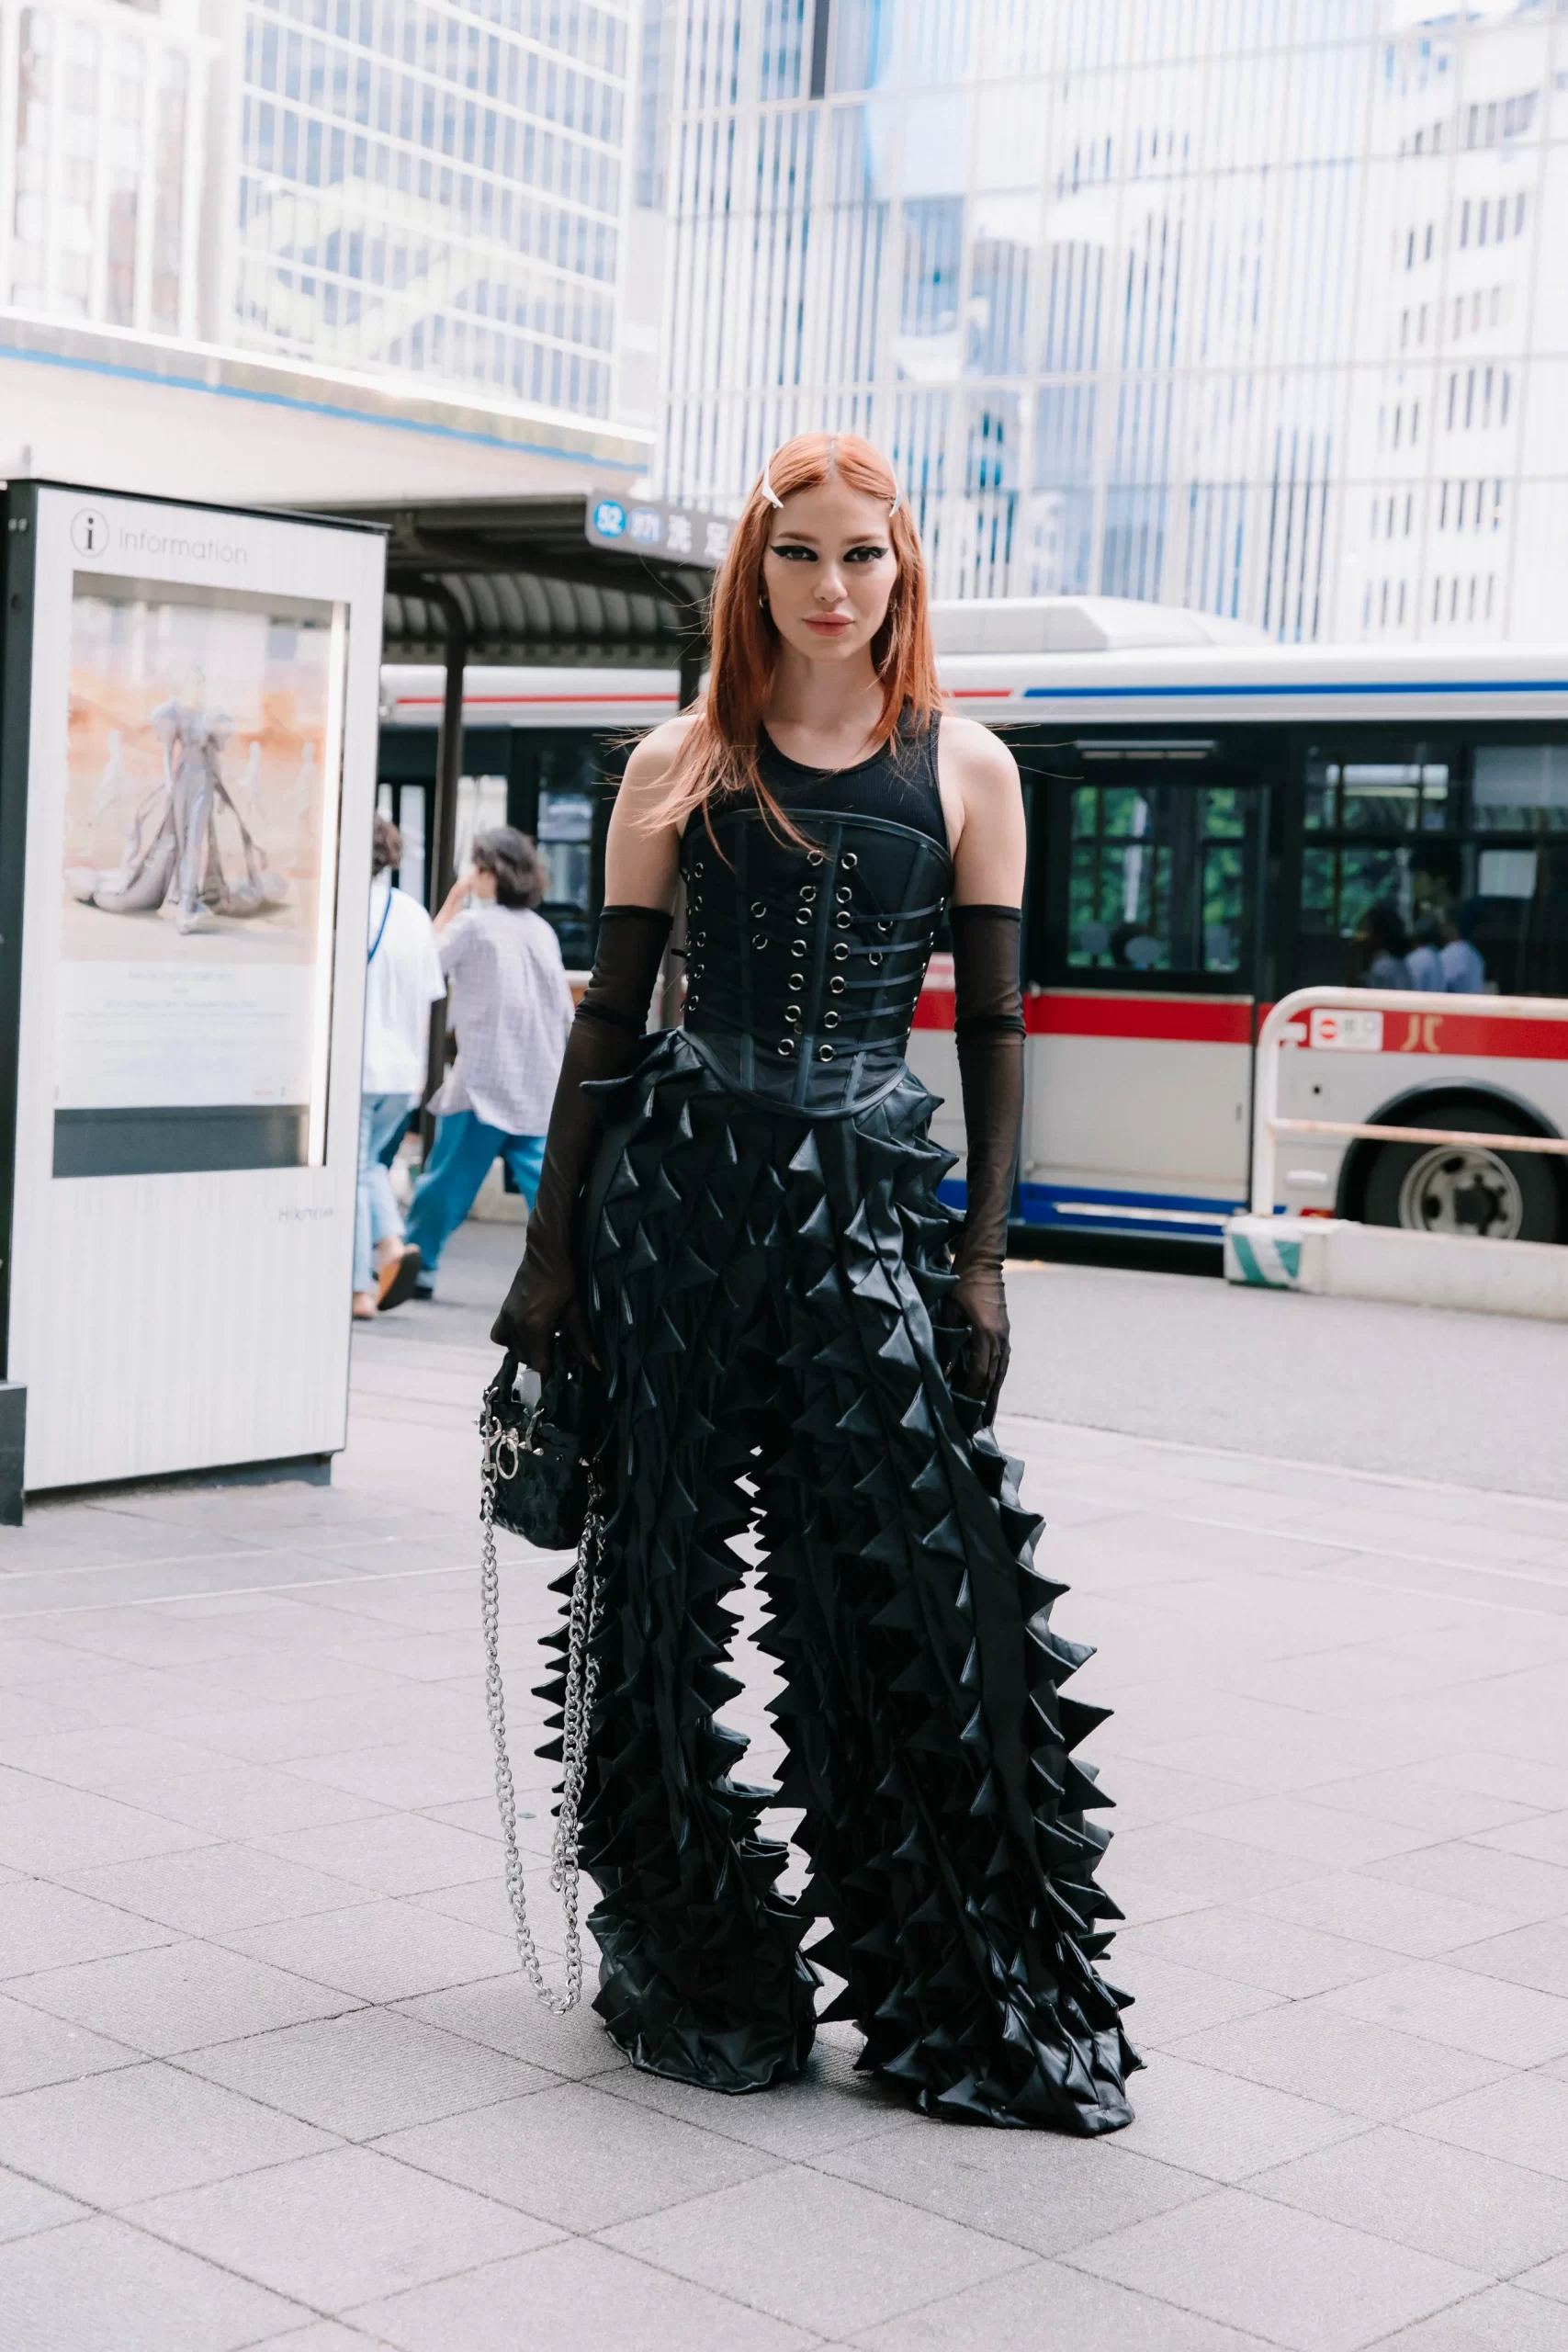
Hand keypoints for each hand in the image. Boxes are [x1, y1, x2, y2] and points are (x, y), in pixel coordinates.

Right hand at [490, 1253, 593, 1374]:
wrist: (545, 1256)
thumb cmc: (564, 1281)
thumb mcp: (575, 1311)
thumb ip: (582, 1340)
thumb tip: (595, 1364)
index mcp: (535, 1327)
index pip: (538, 1363)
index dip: (550, 1366)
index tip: (560, 1359)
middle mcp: (516, 1326)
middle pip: (525, 1358)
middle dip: (539, 1357)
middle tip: (554, 1347)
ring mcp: (506, 1318)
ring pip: (513, 1349)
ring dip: (526, 1350)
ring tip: (540, 1340)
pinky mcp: (502, 1311)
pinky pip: (499, 1336)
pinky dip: (509, 1339)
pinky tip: (523, 1333)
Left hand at [951, 1258, 1009, 1423]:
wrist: (984, 1263)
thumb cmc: (962, 1284)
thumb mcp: (949, 1311)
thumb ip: (948, 1342)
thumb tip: (946, 1371)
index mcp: (985, 1335)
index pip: (979, 1373)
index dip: (972, 1394)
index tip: (964, 1413)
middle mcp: (999, 1340)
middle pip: (993, 1379)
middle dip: (986, 1405)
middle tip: (979, 1429)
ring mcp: (1004, 1336)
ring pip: (1000, 1374)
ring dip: (994, 1397)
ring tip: (988, 1419)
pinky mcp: (1004, 1333)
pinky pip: (1002, 1363)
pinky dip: (997, 1380)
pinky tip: (993, 1391)